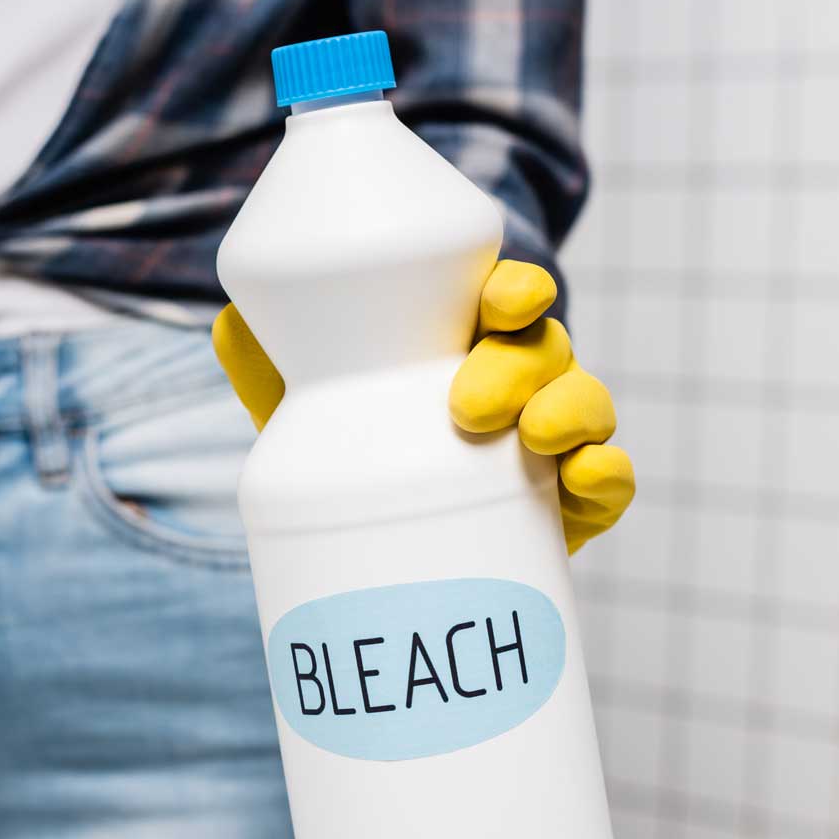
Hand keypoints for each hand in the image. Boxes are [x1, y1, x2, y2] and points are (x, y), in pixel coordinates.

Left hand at [212, 260, 634, 551]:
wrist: (368, 549)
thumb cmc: (342, 449)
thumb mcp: (295, 403)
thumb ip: (265, 359)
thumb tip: (231, 322)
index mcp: (462, 339)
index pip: (505, 297)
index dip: (513, 289)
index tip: (497, 300)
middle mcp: (516, 380)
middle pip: (544, 349)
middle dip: (518, 365)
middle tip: (467, 404)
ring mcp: (546, 442)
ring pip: (585, 405)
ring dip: (572, 410)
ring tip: (533, 437)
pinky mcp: (566, 506)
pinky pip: (608, 481)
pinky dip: (605, 475)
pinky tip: (584, 478)